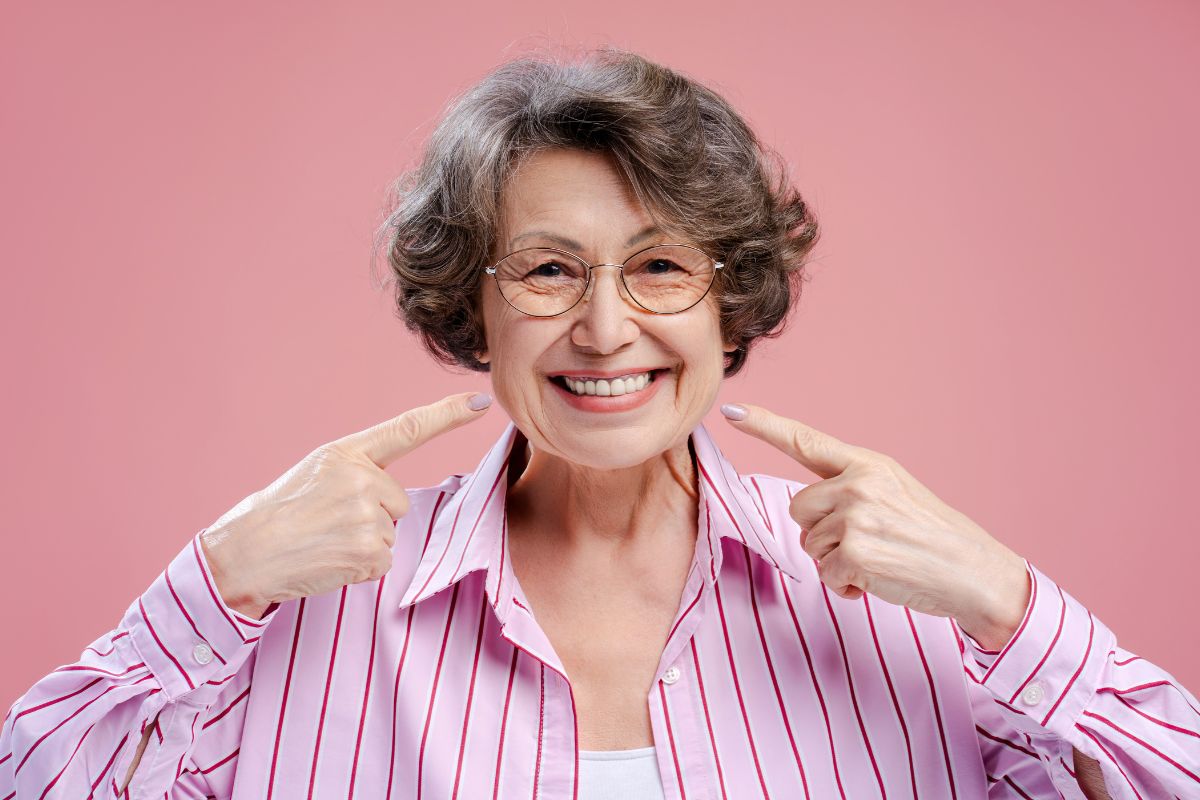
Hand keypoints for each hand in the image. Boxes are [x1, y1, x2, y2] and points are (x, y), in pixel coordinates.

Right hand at [199, 392, 491, 619]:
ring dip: (362, 544)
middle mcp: (361, 478)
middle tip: (326, 524)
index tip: (481, 402)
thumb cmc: (277, 516)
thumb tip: (391, 502)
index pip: (407, 429)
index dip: (448, 415)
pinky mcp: (369, 550)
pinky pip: (382, 561)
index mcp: (346, 453)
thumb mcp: (315, 475)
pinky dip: (359, 568)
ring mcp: (367, 514)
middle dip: (370, 517)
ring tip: (322, 541)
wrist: (243, 555)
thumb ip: (356, 475)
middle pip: (397, 502)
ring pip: (389, 534)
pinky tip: (328, 560)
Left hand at [723, 402, 1029, 650]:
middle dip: (821, 532)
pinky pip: (825, 574)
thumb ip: (851, 490)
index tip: (732, 412)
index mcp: (869, 464)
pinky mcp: (855, 553)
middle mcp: (859, 484)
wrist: (975, 572)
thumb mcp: (896, 493)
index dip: (765, 426)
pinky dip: (846, 586)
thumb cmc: (933, 537)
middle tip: (864, 543)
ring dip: (836, 562)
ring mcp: (856, 518)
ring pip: (809, 544)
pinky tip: (876, 581)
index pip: (806, 441)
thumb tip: (809, 511)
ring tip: (878, 561)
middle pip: (800, 508)